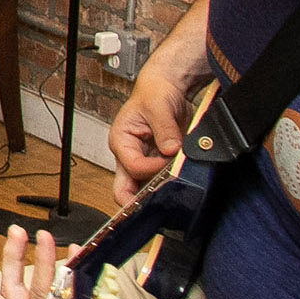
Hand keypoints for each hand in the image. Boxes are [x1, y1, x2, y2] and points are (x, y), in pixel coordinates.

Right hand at [108, 71, 190, 204]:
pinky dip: (168, 185)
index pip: (131, 166)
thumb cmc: (154, 93)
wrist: (168, 89)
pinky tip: (178, 186)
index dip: (150, 169)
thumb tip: (170, 149)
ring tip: (172, 194)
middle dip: (138, 200)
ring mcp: (144, 161)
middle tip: (156, 209)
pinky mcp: (158, 164)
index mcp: (121, 140)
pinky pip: (159, 181)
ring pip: (142, 189)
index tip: (169, 162)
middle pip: (125, 187)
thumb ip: (164, 129)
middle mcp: (128, 154)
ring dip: (156, 193)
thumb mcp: (158, 106)